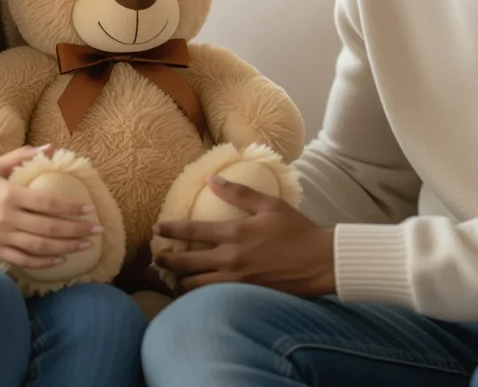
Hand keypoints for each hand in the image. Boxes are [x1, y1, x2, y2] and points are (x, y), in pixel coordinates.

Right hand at [0, 144, 100, 268]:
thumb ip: (23, 156)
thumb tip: (52, 147)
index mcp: (10, 195)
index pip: (47, 202)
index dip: (70, 207)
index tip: (89, 209)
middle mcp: (7, 218)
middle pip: (48, 227)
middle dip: (76, 229)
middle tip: (97, 229)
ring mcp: (1, 237)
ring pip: (40, 246)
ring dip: (66, 247)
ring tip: (86, 246)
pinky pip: (24, 260)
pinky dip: (44, 262)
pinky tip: (61, 259)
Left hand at [152, 175, 335, 295]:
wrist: (320, 263)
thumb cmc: (297, 231)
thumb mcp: (270, 205)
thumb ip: (239, 193)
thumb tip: (211, 179)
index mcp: (235, 234)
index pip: (192, 232)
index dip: (170, 230)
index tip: (157, 229)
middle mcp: (231, 260)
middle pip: (186, 263)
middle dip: (166, 260)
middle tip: (157, 257)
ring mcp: (236, 282)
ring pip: (195, 285)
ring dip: (180, 280)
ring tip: (174, 276)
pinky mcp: (244, 296)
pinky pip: (212, 298)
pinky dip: (198, 295)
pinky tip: (195, 291)